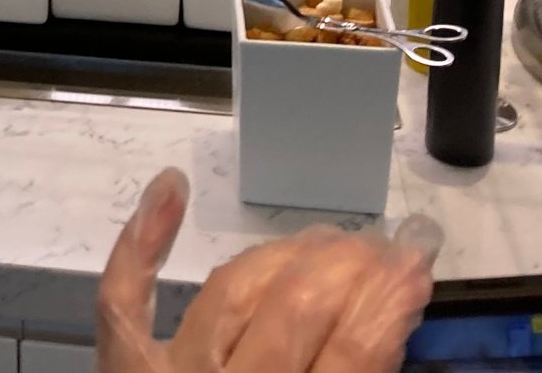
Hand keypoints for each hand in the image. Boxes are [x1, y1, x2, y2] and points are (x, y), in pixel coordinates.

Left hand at [97, 168, 440, 371]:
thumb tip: (387, 327)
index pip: (354, 354)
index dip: (390, 301)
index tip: (418, 262)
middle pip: (295, 310)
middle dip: (348, 269)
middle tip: (382, 248)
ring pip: (232, 290)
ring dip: (284, 255)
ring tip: (326, 239)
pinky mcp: (123, 368)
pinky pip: (126, 296)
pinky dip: (143, 239)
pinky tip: (171, 188)